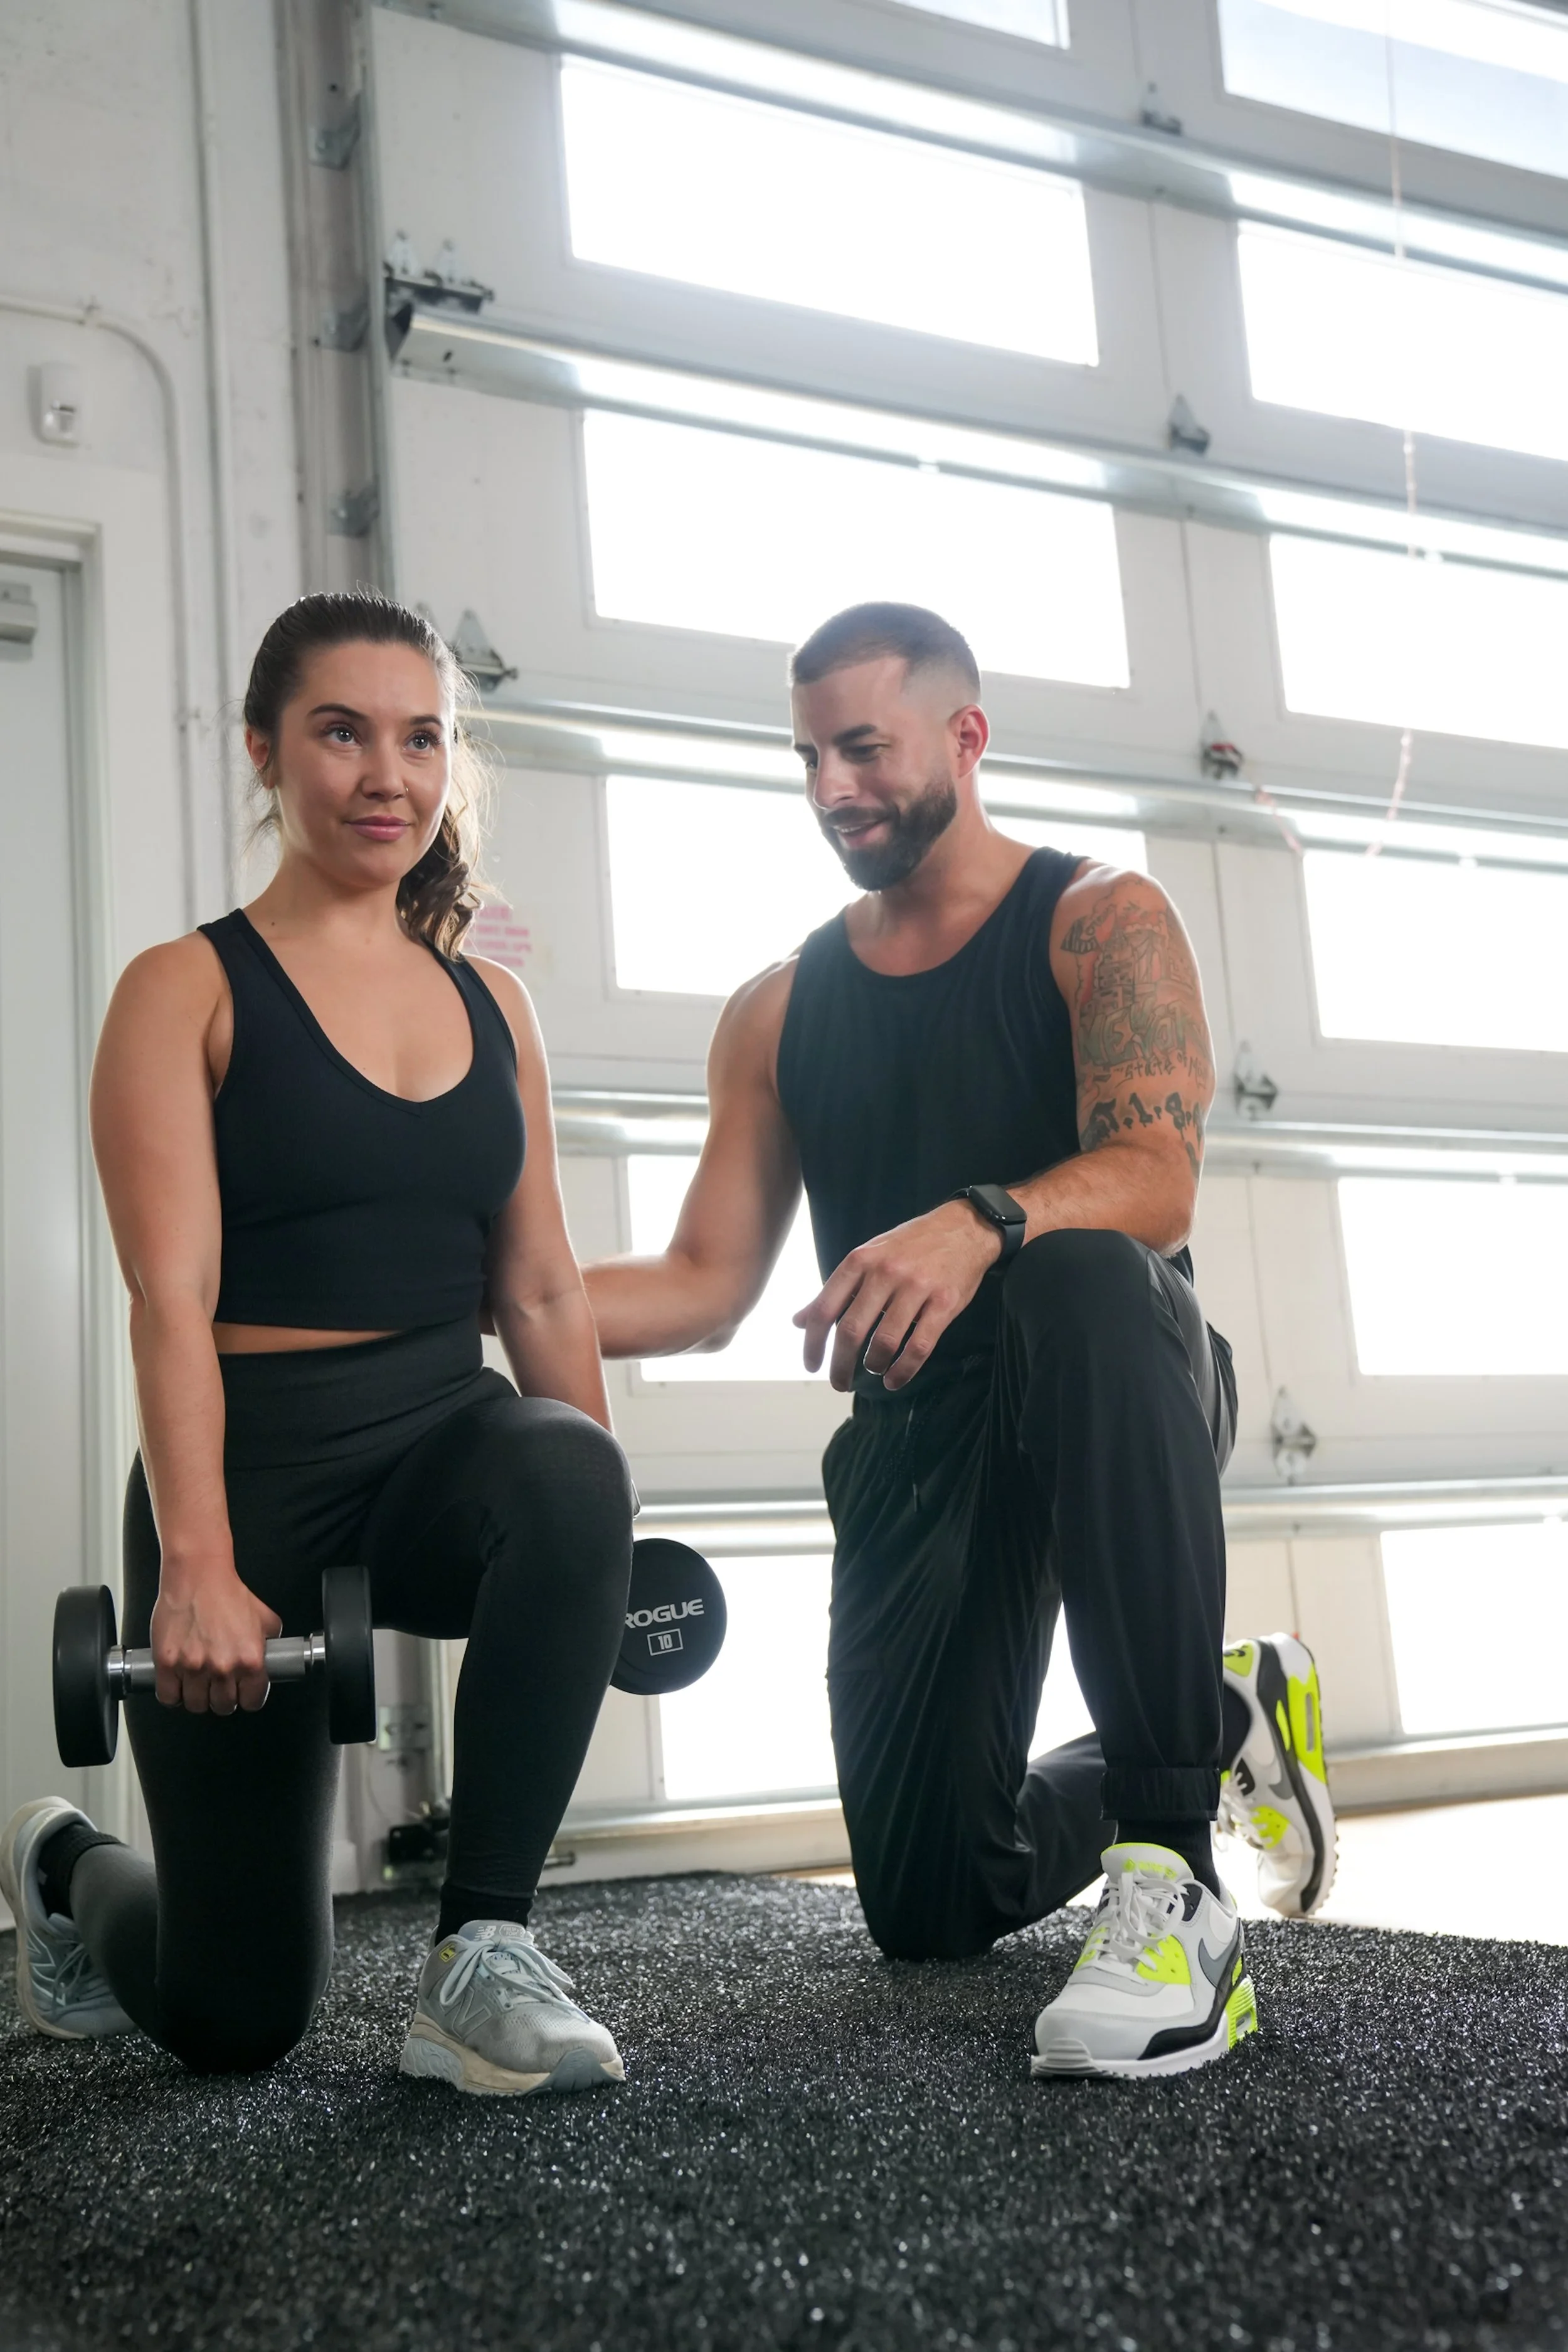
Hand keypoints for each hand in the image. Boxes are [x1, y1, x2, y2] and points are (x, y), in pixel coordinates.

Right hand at [150, 1574, 280, 1716]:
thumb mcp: (265, 1619)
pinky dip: (172, 1694)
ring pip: (196, 1705)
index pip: (252, 1702)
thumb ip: (270, 1644)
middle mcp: (223, 1667)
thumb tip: (273, 1659)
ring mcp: (193, 1666)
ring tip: (198, 1683)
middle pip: (223, 1707)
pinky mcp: (167, 1663)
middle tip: (218, 1685)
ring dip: (197, 1697)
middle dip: (222, 1698)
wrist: (198, 1576)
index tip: (242, 1693)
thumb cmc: (228, 1593)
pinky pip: (168, 1697)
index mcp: (250, 1659)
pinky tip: (178, 1683)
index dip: (247, 1698)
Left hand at [793, 1200, 1002, 1392]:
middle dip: (840, 1365)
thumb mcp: (868, 1256)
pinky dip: (903, 1370)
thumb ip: (836, 1290)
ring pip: (885, 1342)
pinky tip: (894, 1379)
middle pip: (851, 1331)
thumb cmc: (910, 1245)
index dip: (812, 1343)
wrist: (964, 1227)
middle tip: (839, 1383)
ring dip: (873, 1365)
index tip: (811, 1365)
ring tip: (872, 1370)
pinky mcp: (944, 1303)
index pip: (824, 1309)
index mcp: (860, 1261)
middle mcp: (885, 1273)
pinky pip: (919, 1347)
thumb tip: (799, 1320)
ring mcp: (916, 1288)